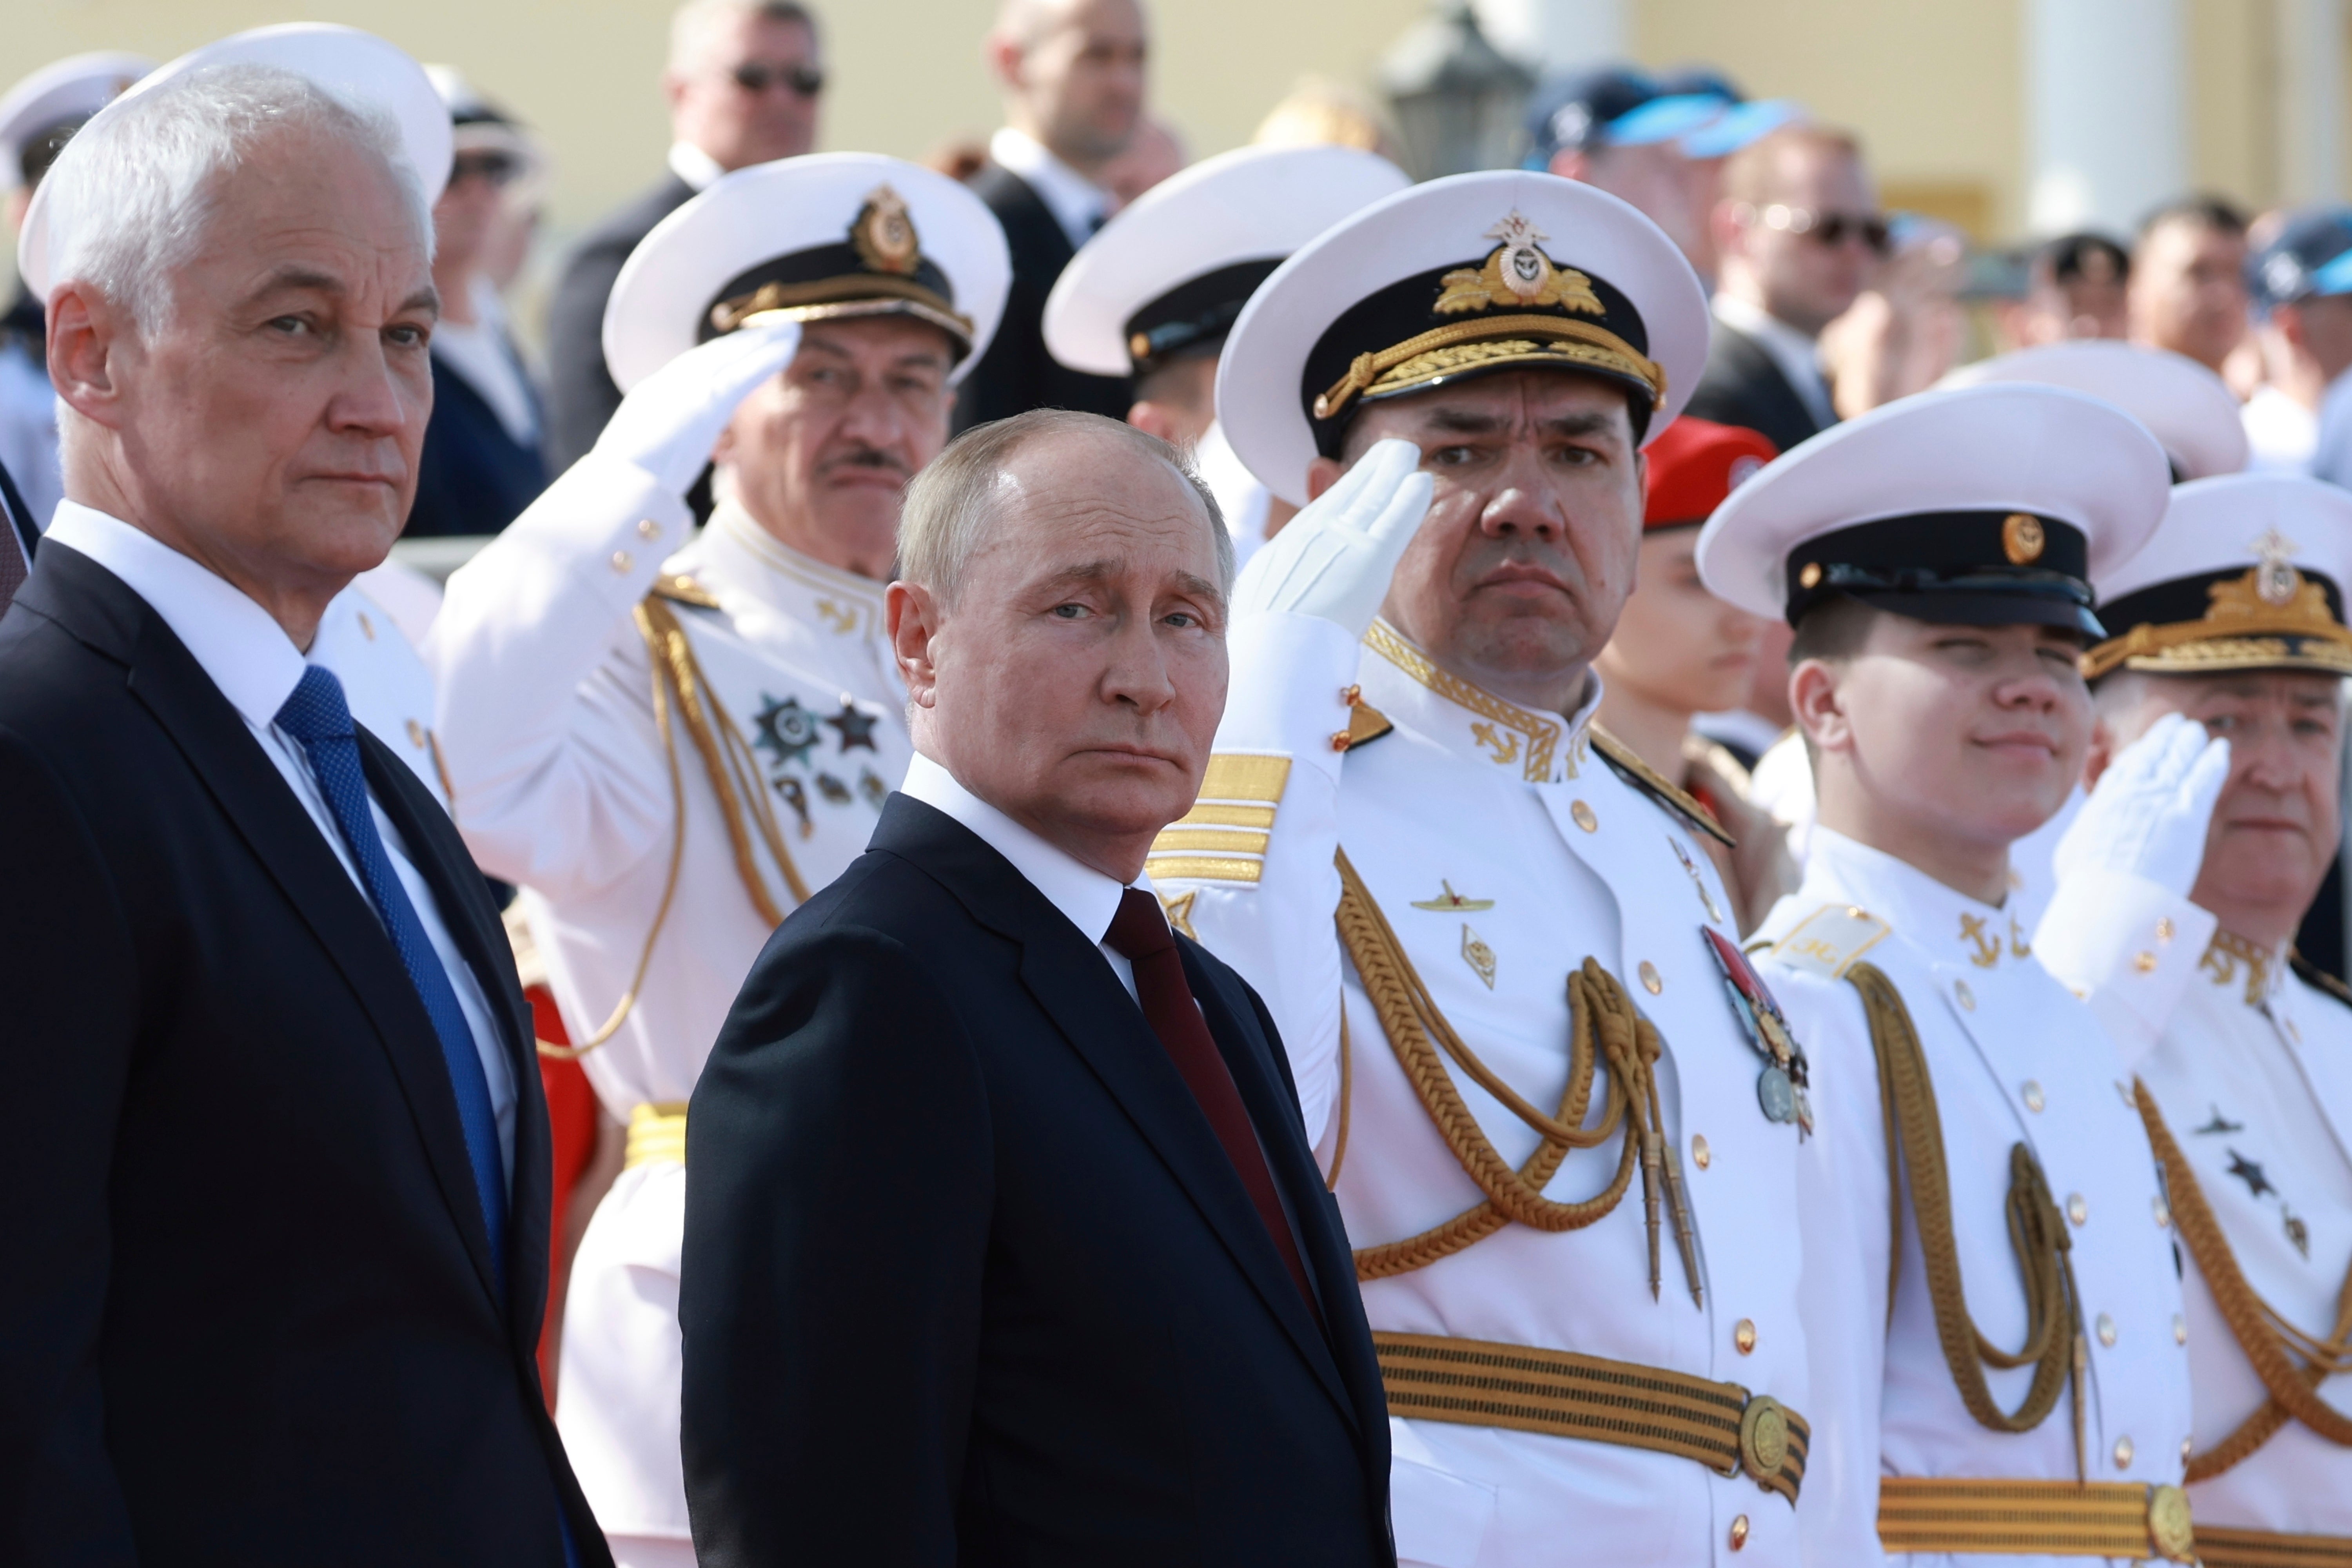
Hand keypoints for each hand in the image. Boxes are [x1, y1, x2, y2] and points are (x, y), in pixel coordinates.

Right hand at [592, 320, 802, 495]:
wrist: (618, 486)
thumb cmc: (624, 483)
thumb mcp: (638, 455)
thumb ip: (657, 444)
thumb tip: (664, 456)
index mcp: (651, 396)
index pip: (690, 368)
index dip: (718, 355)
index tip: (739, 346)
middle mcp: (668, 385)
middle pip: (714, 355)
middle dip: (744, 341)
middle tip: (772, 331)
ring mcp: (686, 392)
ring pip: (731, 357)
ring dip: (762, 343)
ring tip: (789, 333)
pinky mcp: (705, 405)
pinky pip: (742, 376)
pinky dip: (765, 360)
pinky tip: (786, 350)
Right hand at [1229, 438, 1432, 638]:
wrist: (1269, 655)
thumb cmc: (1261, 647)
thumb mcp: (1260, 602)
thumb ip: (1278, 581)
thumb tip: (1267, 585)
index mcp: (1288, 548)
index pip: (1324, 511)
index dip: (1346, 489)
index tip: (1361, 475)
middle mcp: (1313, 535)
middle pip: (1348, 494)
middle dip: (1371, 470)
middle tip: (1391, 451)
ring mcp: (1341, 543)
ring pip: (1372, 497)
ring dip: (1391, 471)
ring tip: (1407, 453)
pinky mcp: (1369, 557)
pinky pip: (1395, 519)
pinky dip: (1409, 499)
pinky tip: (1422, 482)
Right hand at [2053, 712, 2230, 898]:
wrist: (2109, 896)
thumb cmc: (2085, 884)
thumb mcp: (2072, 850)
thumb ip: (2087, 831)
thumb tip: (2088, 830)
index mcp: (2105, 797)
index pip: (2126, 766)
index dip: (2140, 752)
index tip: (2147, 744)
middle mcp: (2132, 790)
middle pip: (2153, 753)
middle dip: (2166, 736)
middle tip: (2177, 724)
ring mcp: (2161, 798)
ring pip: (2179, 759)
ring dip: (2190, 742)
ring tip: (2196, 732)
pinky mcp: (2189, 814)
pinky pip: (2205, 777)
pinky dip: (2214, 761)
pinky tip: (2221, 749)